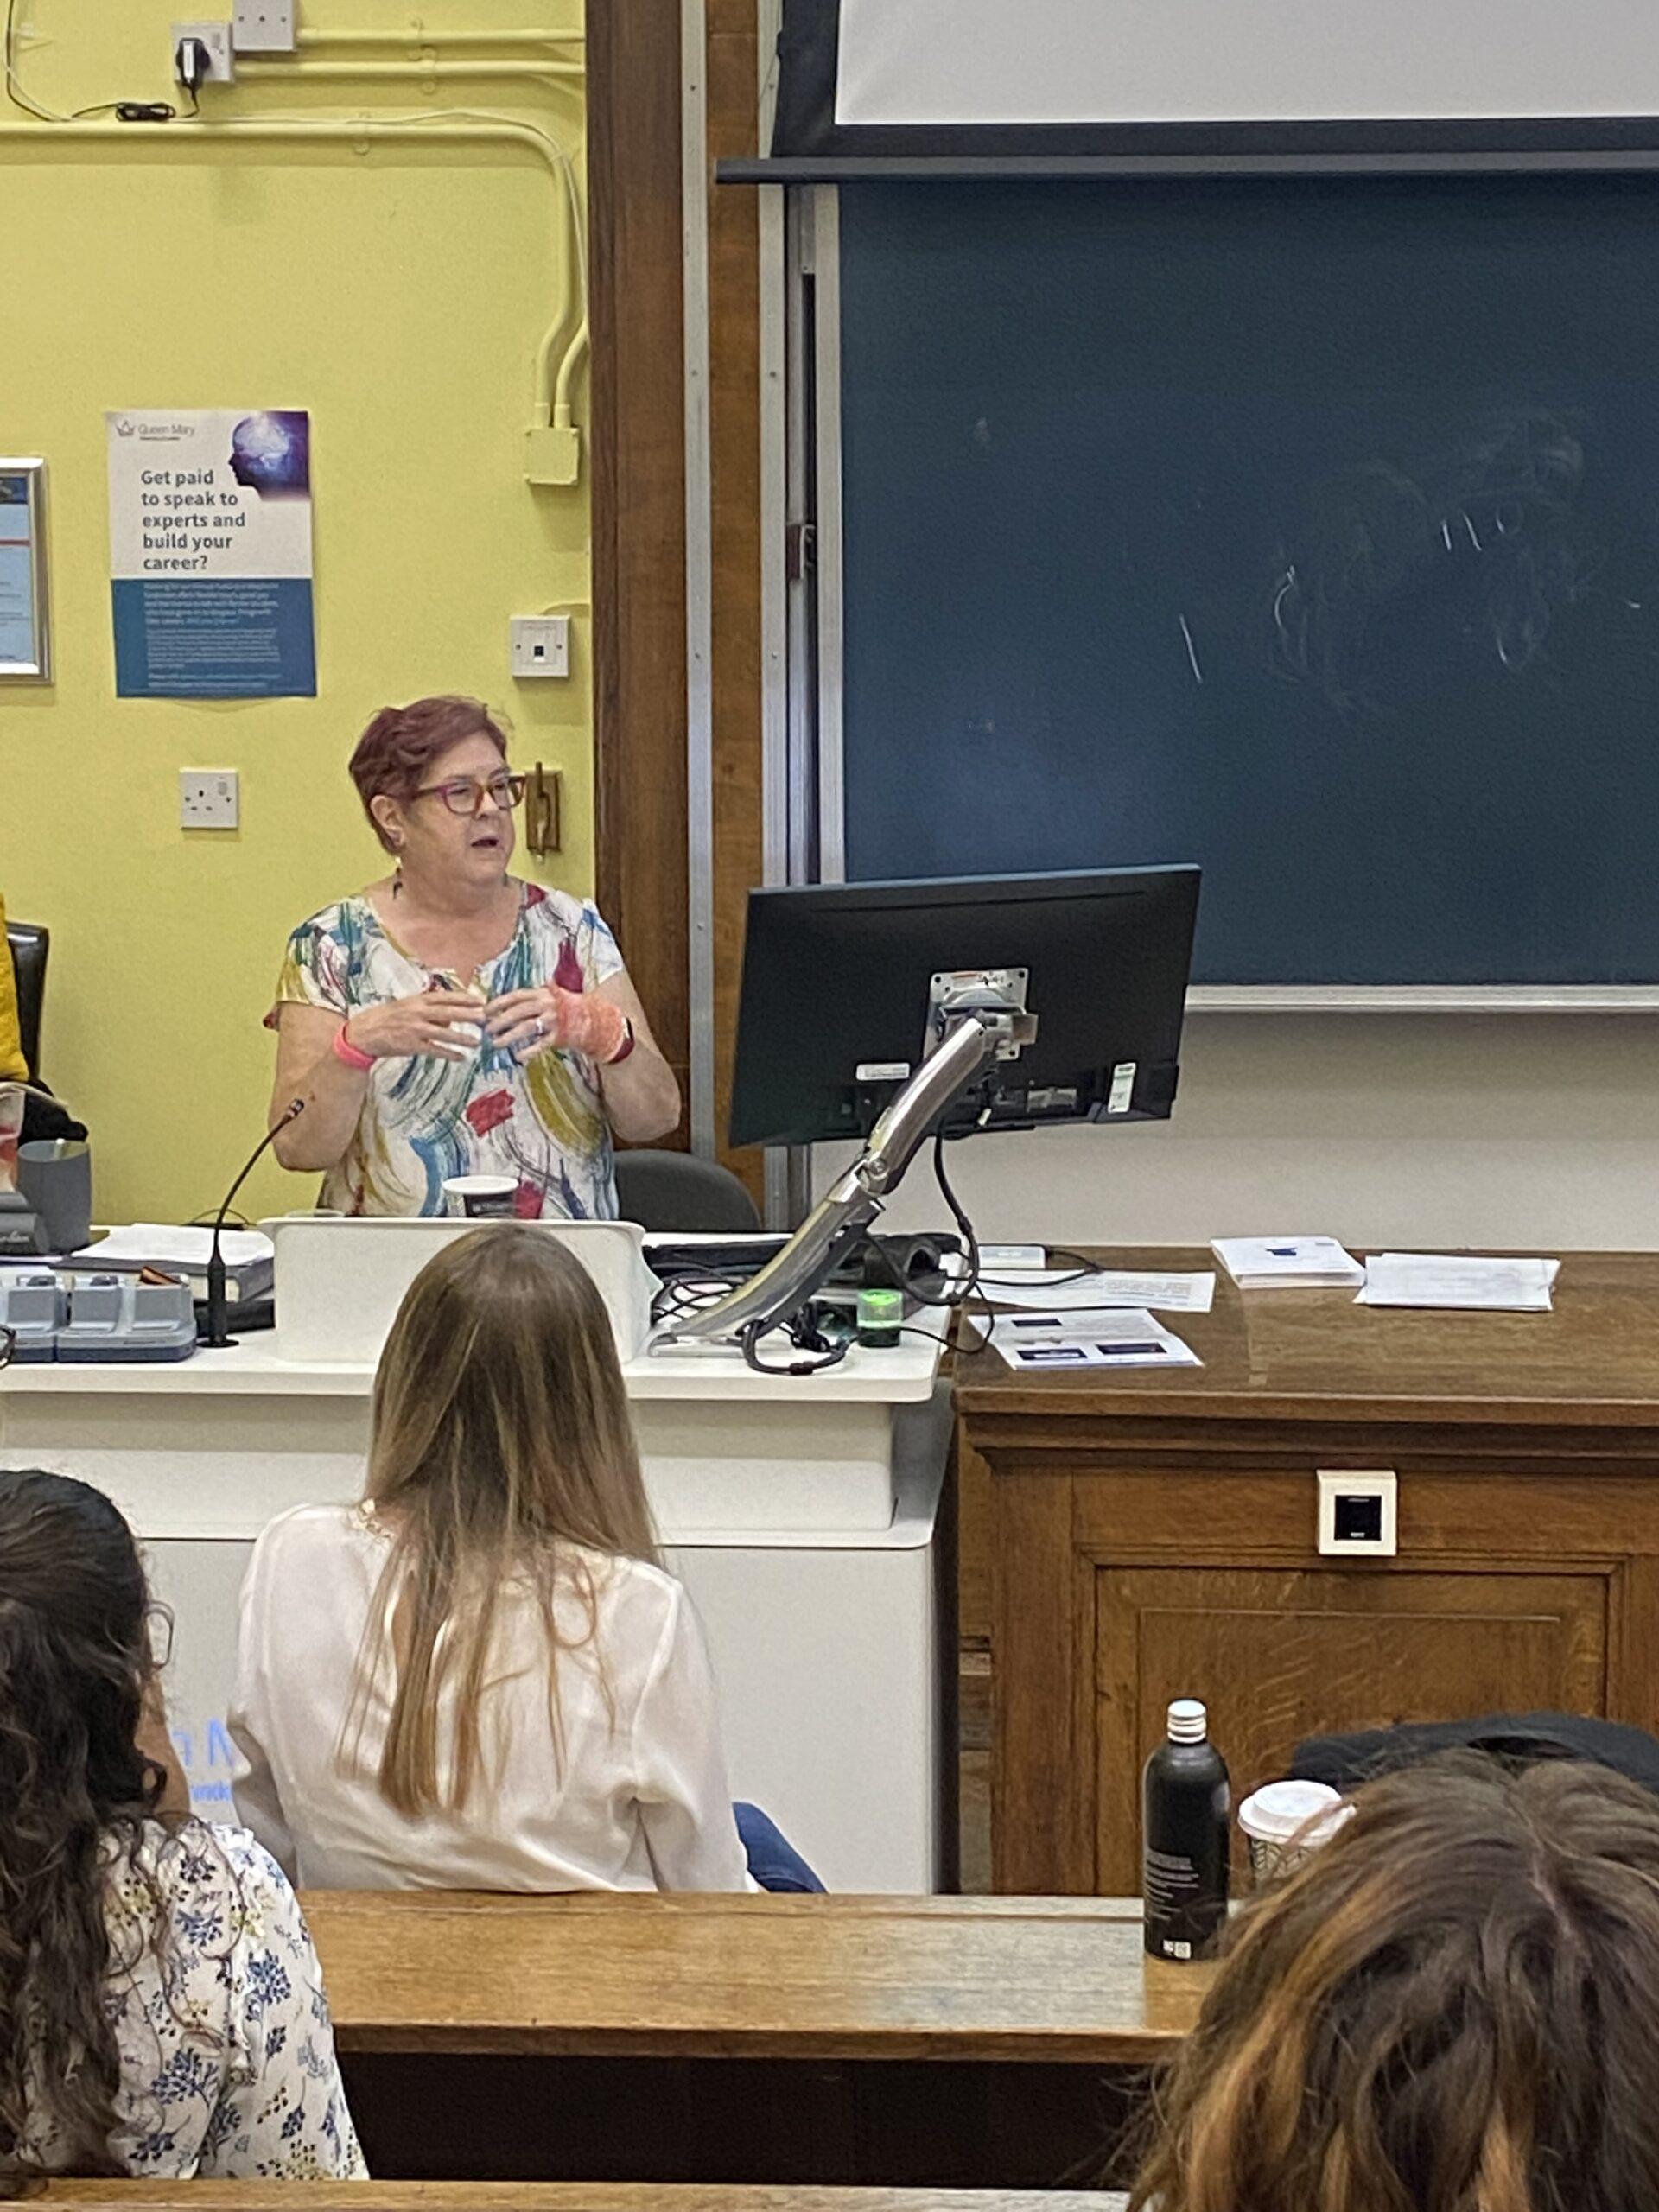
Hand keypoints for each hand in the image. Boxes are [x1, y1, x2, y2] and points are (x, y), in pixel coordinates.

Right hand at [343, 988, 485, 1063]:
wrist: (364, 1032)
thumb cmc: (388, 1017)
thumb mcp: (407, 1006)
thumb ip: (428, 1008)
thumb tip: (451, 1016)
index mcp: (417, 1000)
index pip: (446, 997)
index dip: (464, 998)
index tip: (480, 1000)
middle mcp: (417, 1013)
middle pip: (448, 1012)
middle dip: (468, 1015)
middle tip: (484, 1018)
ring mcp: (414, 1030)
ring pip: (444, 1033)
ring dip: (462, 1038)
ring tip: (477, 1042)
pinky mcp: (411, 1046)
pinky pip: (434, 1050)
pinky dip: (449, 1054)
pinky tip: (461, 1057)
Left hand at [485, 983, 626, 1064]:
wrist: (596, 1019)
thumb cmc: (569, 1009)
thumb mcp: (552, 997)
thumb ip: (533, 998)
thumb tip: (507, 1005)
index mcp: (543, 993)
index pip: (516, 996)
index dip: (499, 1003)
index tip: (485, 1011)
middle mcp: (548, 1004)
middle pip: (518, 1012)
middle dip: (500, 1021)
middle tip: (487, 1030)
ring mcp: (554, 1020)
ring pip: (526, 1028)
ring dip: (509, 1036)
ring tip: (496, 1044)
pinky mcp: (561, 1036)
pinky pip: (541, 1044)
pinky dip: (529, 1051)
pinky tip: (518, 1056)